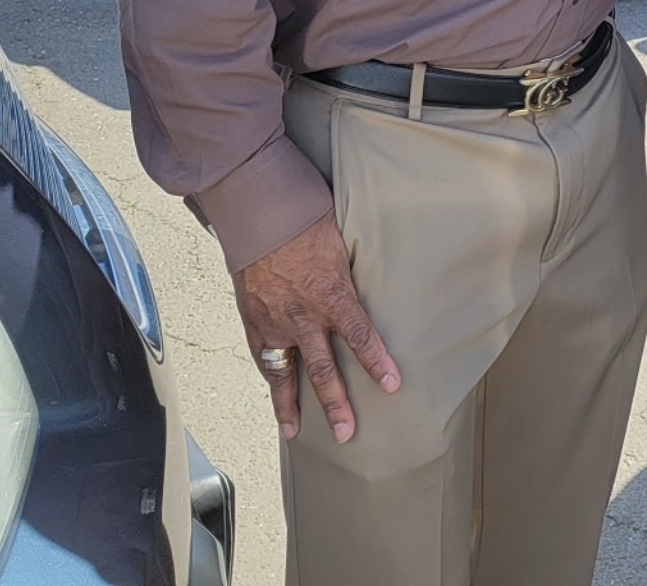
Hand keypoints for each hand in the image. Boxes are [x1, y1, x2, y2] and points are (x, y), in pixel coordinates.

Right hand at [232, 213, 399, 442]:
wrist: (261, 215)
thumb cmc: (307, 223)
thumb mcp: (342, 247)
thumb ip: (352, 278)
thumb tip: (371, 290)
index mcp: (331, 295)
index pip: (360, 336)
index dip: (377, 362)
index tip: (392, 384)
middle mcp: (303, 316)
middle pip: (322, 369)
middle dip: (335, 403)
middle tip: (346, 432)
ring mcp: (275, 323)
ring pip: (286, 373)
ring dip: (291, 406)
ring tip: (295, 432)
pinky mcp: (254, 322)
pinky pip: (263, 358)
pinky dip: (270, 379)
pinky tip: (275, 397)